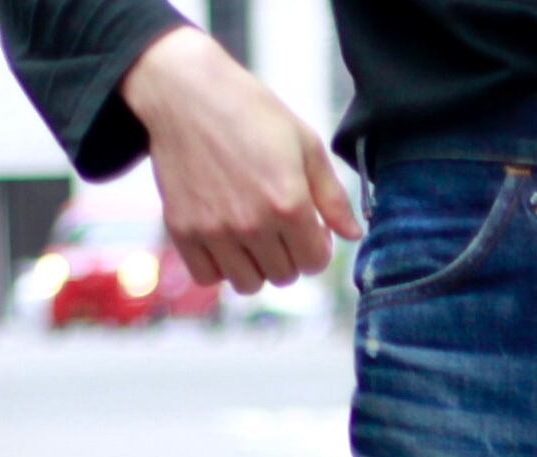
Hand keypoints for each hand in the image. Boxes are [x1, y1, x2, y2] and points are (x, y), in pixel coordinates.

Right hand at [122, 26, 361, 292]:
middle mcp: (252, 225)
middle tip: (276, 225)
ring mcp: (215, 231)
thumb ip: (333, 196)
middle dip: (287, 255)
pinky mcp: (183, 231)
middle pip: (284, 276)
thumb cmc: (250, 112)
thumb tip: (354, 236)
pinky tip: (223, 241)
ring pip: (248, 284)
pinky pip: (208, 277)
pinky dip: (217, 267)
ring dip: (254, 266)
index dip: (315, 247)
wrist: (184, 92)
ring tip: (250, 235)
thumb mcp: (304, 144)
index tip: (306, 226)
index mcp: (289, 204)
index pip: (314, 263)